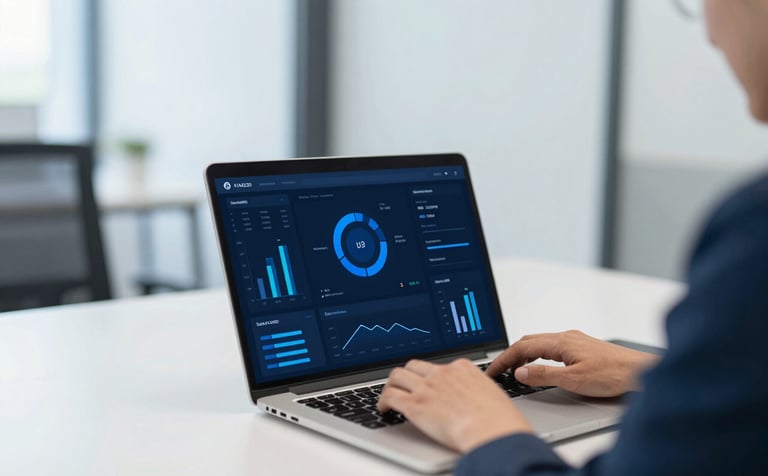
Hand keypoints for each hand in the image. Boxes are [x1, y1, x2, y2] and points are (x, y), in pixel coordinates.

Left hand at [377, 358, 532, 452]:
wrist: (492, 430)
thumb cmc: (499, 419)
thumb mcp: (492, 394)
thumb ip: (477, 391)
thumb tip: (474, 399)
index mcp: (462, 368)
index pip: (438, 366)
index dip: (429, 375)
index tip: (427, 383)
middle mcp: (442, 374)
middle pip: (414, 366)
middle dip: (407, 375)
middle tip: (404, 385)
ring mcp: (426, 388)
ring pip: (397, 376)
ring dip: (391, 385)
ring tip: (388, 395)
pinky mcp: (415, 405)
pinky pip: (390, 396)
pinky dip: (382, 401)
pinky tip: (383, 409)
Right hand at [486, 330, 659, 396]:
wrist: (640, 372)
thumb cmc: (613, 375)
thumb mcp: (573, 380)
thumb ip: (543, 375)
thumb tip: (520, 372)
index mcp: (561, 342)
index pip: (522, 347)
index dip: (504, 359)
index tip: (492, 370)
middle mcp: (566, 337)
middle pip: (528, 341)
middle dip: (510, 355)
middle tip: (498, 370)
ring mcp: (574, 340)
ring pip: (539, 343)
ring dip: (523, 354)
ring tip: (513, 370)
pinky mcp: (581, 347)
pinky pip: (550, 346)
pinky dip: (536, 354)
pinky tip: (538, 365)